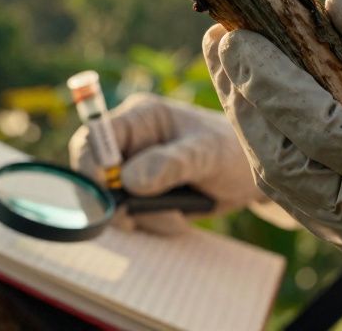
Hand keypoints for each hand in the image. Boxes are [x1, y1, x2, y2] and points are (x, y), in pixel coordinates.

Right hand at [68, 92, 272, 234]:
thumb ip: (170, 163)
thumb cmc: (232, 151)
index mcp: (140, 117)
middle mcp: (131, 141)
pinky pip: (132, 217)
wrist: (249, 175)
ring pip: (114, 202)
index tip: (111, 193)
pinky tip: (181, 213)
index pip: (94, 137)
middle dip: (121, 200)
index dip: (92, 166)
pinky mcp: (142, 193)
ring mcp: (134, 169)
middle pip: (95, 174)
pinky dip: (155, 223)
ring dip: (146, 216)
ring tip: (181, 208)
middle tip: (147, 212)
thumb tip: (129, 180)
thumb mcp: (207, 155)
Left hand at [204, 0, 341, 279]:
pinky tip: (253, 99)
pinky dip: (266, 141)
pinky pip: (290, 189)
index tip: (238, 38)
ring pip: (276, 178)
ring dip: (245, 118)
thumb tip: (335, 0)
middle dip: (243, 97)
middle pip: (281, 159)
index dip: (272, 83)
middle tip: (220, 40)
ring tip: (225, 61)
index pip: (320, 129)